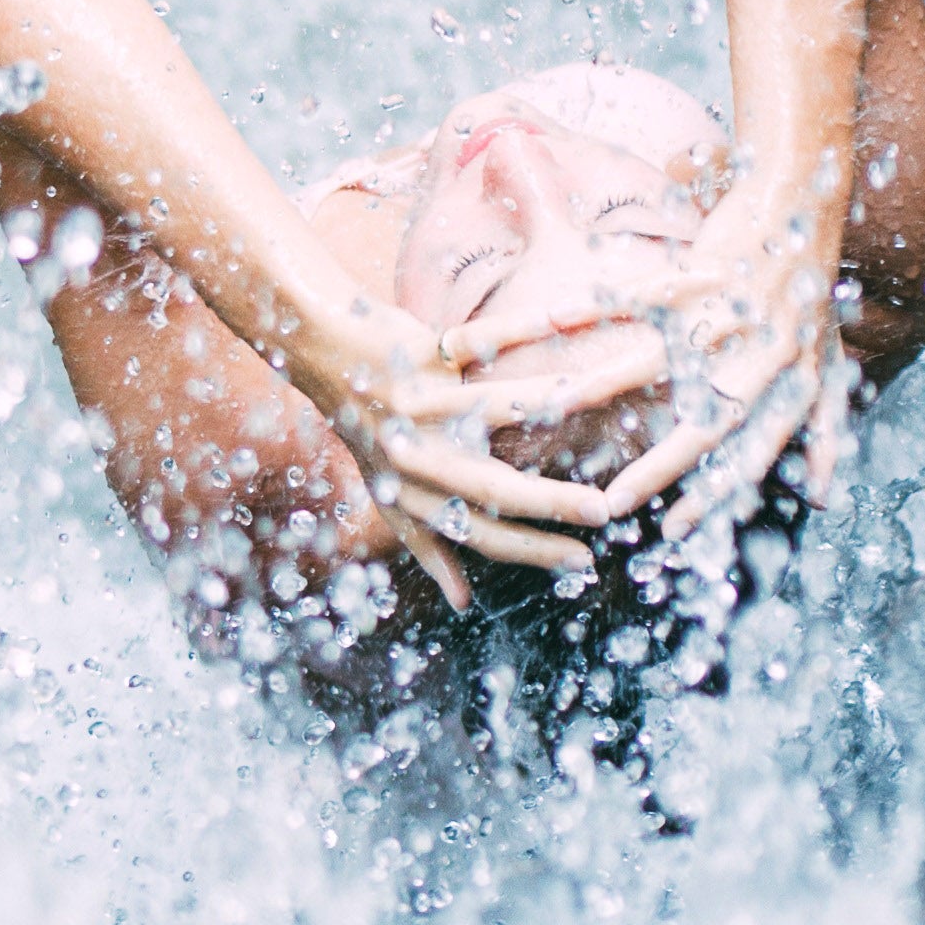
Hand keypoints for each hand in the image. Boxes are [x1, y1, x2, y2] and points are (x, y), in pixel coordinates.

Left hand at [277, 291, 666, 607]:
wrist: (319, 355)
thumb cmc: (368, 429)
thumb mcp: (391, 495)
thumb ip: (429, 545)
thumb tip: (463, 602)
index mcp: (415, 495)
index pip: (483, 535)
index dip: (534, 551)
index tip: (584, 561)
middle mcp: (414, 458)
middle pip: (494, 488)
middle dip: (554, 503)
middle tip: (605, 510)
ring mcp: (415, 406)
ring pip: (495, 408)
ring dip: (551, 406)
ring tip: (598, 405)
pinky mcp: (416, 356)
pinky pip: (477, 342)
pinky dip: (521, 329)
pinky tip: (563, 321)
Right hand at [470, 185, 855, 553]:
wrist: (802, 200)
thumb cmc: (814, 292)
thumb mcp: (831, 366)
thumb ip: (827, 434)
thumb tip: (825, 501)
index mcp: (793, 383)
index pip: (754, 452)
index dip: (718, 495)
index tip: (678, 531)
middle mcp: (764, 354)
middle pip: (706, 422)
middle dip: (660, 466)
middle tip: (616, 501)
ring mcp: (730, 310)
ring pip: (660, 358)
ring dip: (606, 383)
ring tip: (557, 407)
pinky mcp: (701, 268)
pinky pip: (642, 292)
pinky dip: (598, 304)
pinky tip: (554, 319)